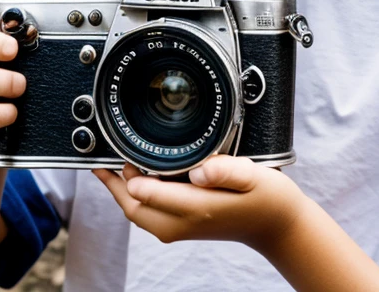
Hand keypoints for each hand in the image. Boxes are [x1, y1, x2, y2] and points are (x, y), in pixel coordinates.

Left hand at [94, 156, 306, 251]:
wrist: (278, 226)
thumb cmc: (267, 198)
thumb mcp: (253, 176)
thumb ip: (226, 170)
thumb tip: (199, 169)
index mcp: (196, 207)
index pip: (146, 194)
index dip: (125, 174)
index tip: (113, 151)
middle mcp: (183, 222)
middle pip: (134, 208)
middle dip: (114, 186)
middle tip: (100, 158)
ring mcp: (182, 227)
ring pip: (139, 213)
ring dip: (123, 192)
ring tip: (110, 165)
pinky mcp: (185, 225)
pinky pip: (150, 213)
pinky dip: (137, 196)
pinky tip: (137, 177)